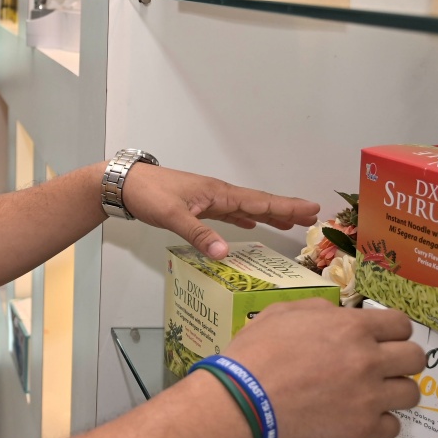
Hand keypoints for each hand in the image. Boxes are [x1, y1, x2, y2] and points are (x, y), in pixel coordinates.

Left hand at [121, 165, 319, 258]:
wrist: (124, 184)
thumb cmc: (147, 194)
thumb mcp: (173, 215)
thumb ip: (198, 234)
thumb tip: (225, 254)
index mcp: (217, 193)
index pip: (259, 202)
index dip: (286, 206)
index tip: (312, 207)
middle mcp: (217, 194)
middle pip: (258, 203)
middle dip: (285, 210)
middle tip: (312, 217)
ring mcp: (208, 199)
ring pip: (245, 208)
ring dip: (267, 215)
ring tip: (290, 223)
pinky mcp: (197, 206)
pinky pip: (229, 213)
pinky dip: (243, 219)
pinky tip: (249, 225)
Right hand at [221, 299, 424, 437]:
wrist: (243, 400)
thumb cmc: (255, 353)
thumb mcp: (281, 313)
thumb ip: (318, 310)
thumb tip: (336, 316)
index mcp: (351, 327)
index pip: (402, 324)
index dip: (393, 332)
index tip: (382, 340)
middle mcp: (369, 359)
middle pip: (417, 358)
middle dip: (402, 360)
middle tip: (381, 367)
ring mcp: (369, 396)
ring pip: (411, 393)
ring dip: (394, 392)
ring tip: (372, 395)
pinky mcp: (363, 429)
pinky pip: (393, 426)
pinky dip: (379, 423)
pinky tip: (358, 418)